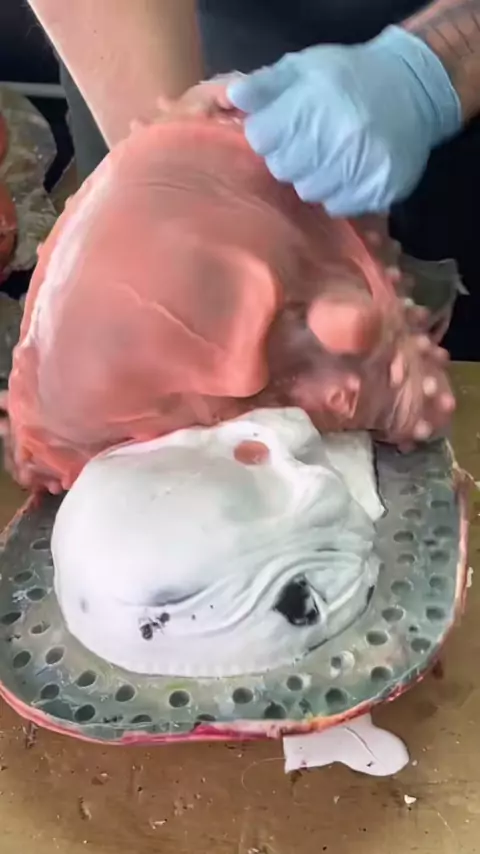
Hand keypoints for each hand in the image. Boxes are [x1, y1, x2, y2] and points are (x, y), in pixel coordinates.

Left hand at [227, 26, 460, 215]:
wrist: (413, 90)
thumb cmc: (349, 77)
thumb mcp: (304, 68)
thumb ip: (266, 85)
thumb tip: (234, 98)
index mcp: (312, 102)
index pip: (261, 138)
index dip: (269, 134)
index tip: (284, 127)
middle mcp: (336, 136)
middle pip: (283, 169)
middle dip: (290, 157)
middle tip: (310, 142)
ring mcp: (359, 166)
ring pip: (309, 192)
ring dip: (315, 177)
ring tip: (331, 156)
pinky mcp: (377, 189)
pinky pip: (339, 205)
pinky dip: (339, 192)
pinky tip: (350, 171)